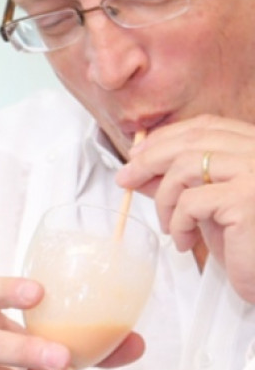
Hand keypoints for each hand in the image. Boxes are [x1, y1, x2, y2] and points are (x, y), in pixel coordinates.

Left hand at [115, 116, 254, 301]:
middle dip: (150, 159)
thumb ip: (181, 183)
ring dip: (163, 198)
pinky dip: (178, 223)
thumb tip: (139, 170)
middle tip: (126, 179)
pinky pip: (191, 202)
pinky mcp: (246, 199)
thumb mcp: (210, 206)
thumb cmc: (248, 243)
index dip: (168, 137)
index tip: (139, 153)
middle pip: (194, 141)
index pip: (209, 126)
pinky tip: (184, 242)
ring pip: (186, 168)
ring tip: (167, 226)